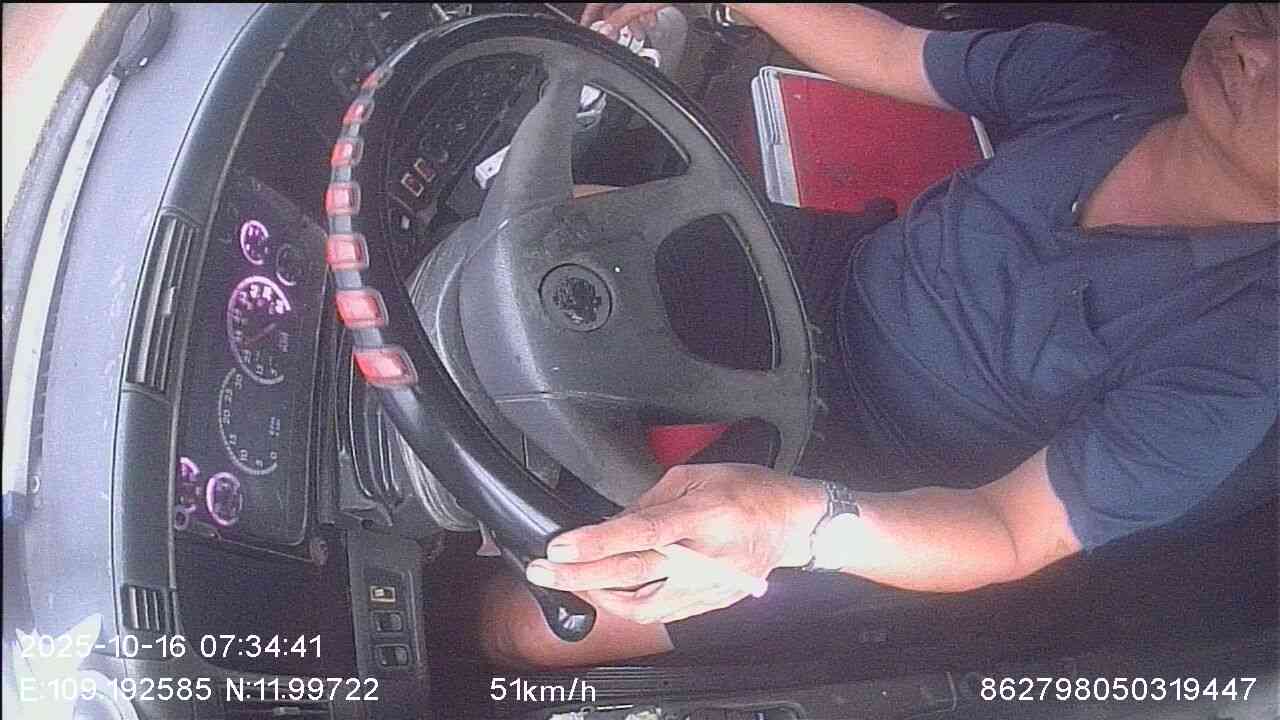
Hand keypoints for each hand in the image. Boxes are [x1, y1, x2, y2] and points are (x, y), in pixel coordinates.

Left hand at [525, 463, 826, 623]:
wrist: (794, 524)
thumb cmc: (749, 491)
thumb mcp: (697, 477)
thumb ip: (650, 501)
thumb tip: (611, 523)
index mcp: (704, 515)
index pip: (641, 533)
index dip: (597, 542)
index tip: (560, 547)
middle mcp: (705, 556)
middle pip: (632, 574)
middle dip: (579, 575)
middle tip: (542, 572)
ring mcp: (708, 586)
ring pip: (641, 605)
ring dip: (599, 595)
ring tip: (571, 580)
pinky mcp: (709, 603)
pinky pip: (659, 613)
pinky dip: (627, 604)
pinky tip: (606, 592)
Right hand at [580, 3, 670, 39]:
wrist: (683, 1)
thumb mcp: (635, 8)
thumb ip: (619, 21)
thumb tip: (604, 33)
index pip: (593, 6)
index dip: (589, 20)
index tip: (587, 32)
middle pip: (611, 8)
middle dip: (618, 25)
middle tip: (621, 38)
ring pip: (626, 8)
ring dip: (633, 22)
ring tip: (640, 33)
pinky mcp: (645, 0)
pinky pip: (638, 5)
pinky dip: (642, 14)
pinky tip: (649, 21)